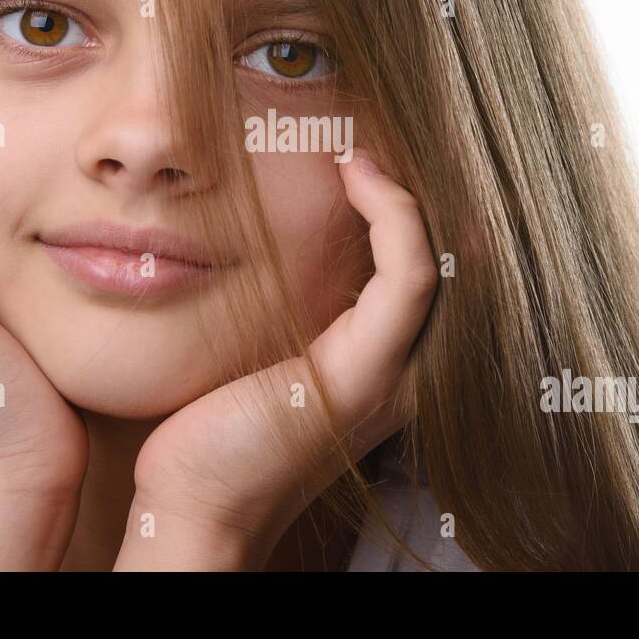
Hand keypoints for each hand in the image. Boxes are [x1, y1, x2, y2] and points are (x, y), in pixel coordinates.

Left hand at [114, 149, 437, 569]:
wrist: (194, 503)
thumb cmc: (208, 425)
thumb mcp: (254, 344)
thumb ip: (278, 298)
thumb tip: (250, 226)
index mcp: (381, 358)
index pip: (422, 262)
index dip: (403, 201)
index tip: (355, 150)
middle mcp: (405, 365)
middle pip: (445, 257)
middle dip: (416, 190)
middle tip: (369, 134)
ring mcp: (396, 371)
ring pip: (439, 258)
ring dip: (405, 192)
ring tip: (360, 148)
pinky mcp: (369, 373)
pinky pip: (407, 276)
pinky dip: (392, 214)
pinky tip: (356, 174)